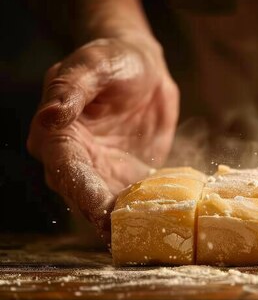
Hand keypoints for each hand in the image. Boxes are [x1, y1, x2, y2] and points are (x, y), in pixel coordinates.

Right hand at [27, 37, 178, 241]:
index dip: (83, 193)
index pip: (66, 169)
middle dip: (105, 218)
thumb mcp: (95, 64)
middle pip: (86, 196)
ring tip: (148, 240)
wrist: (144, 68)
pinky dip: (150, 211)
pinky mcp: (129, 177)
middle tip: (127, 239)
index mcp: (58, 135)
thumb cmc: (114, 60)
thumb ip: (72, 89)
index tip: (101, 214)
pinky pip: (137, 199)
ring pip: (110, 205)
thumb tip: (50, 116)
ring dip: (127, 222)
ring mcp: (104, 172)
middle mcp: (77, 160)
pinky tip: (166, 224)